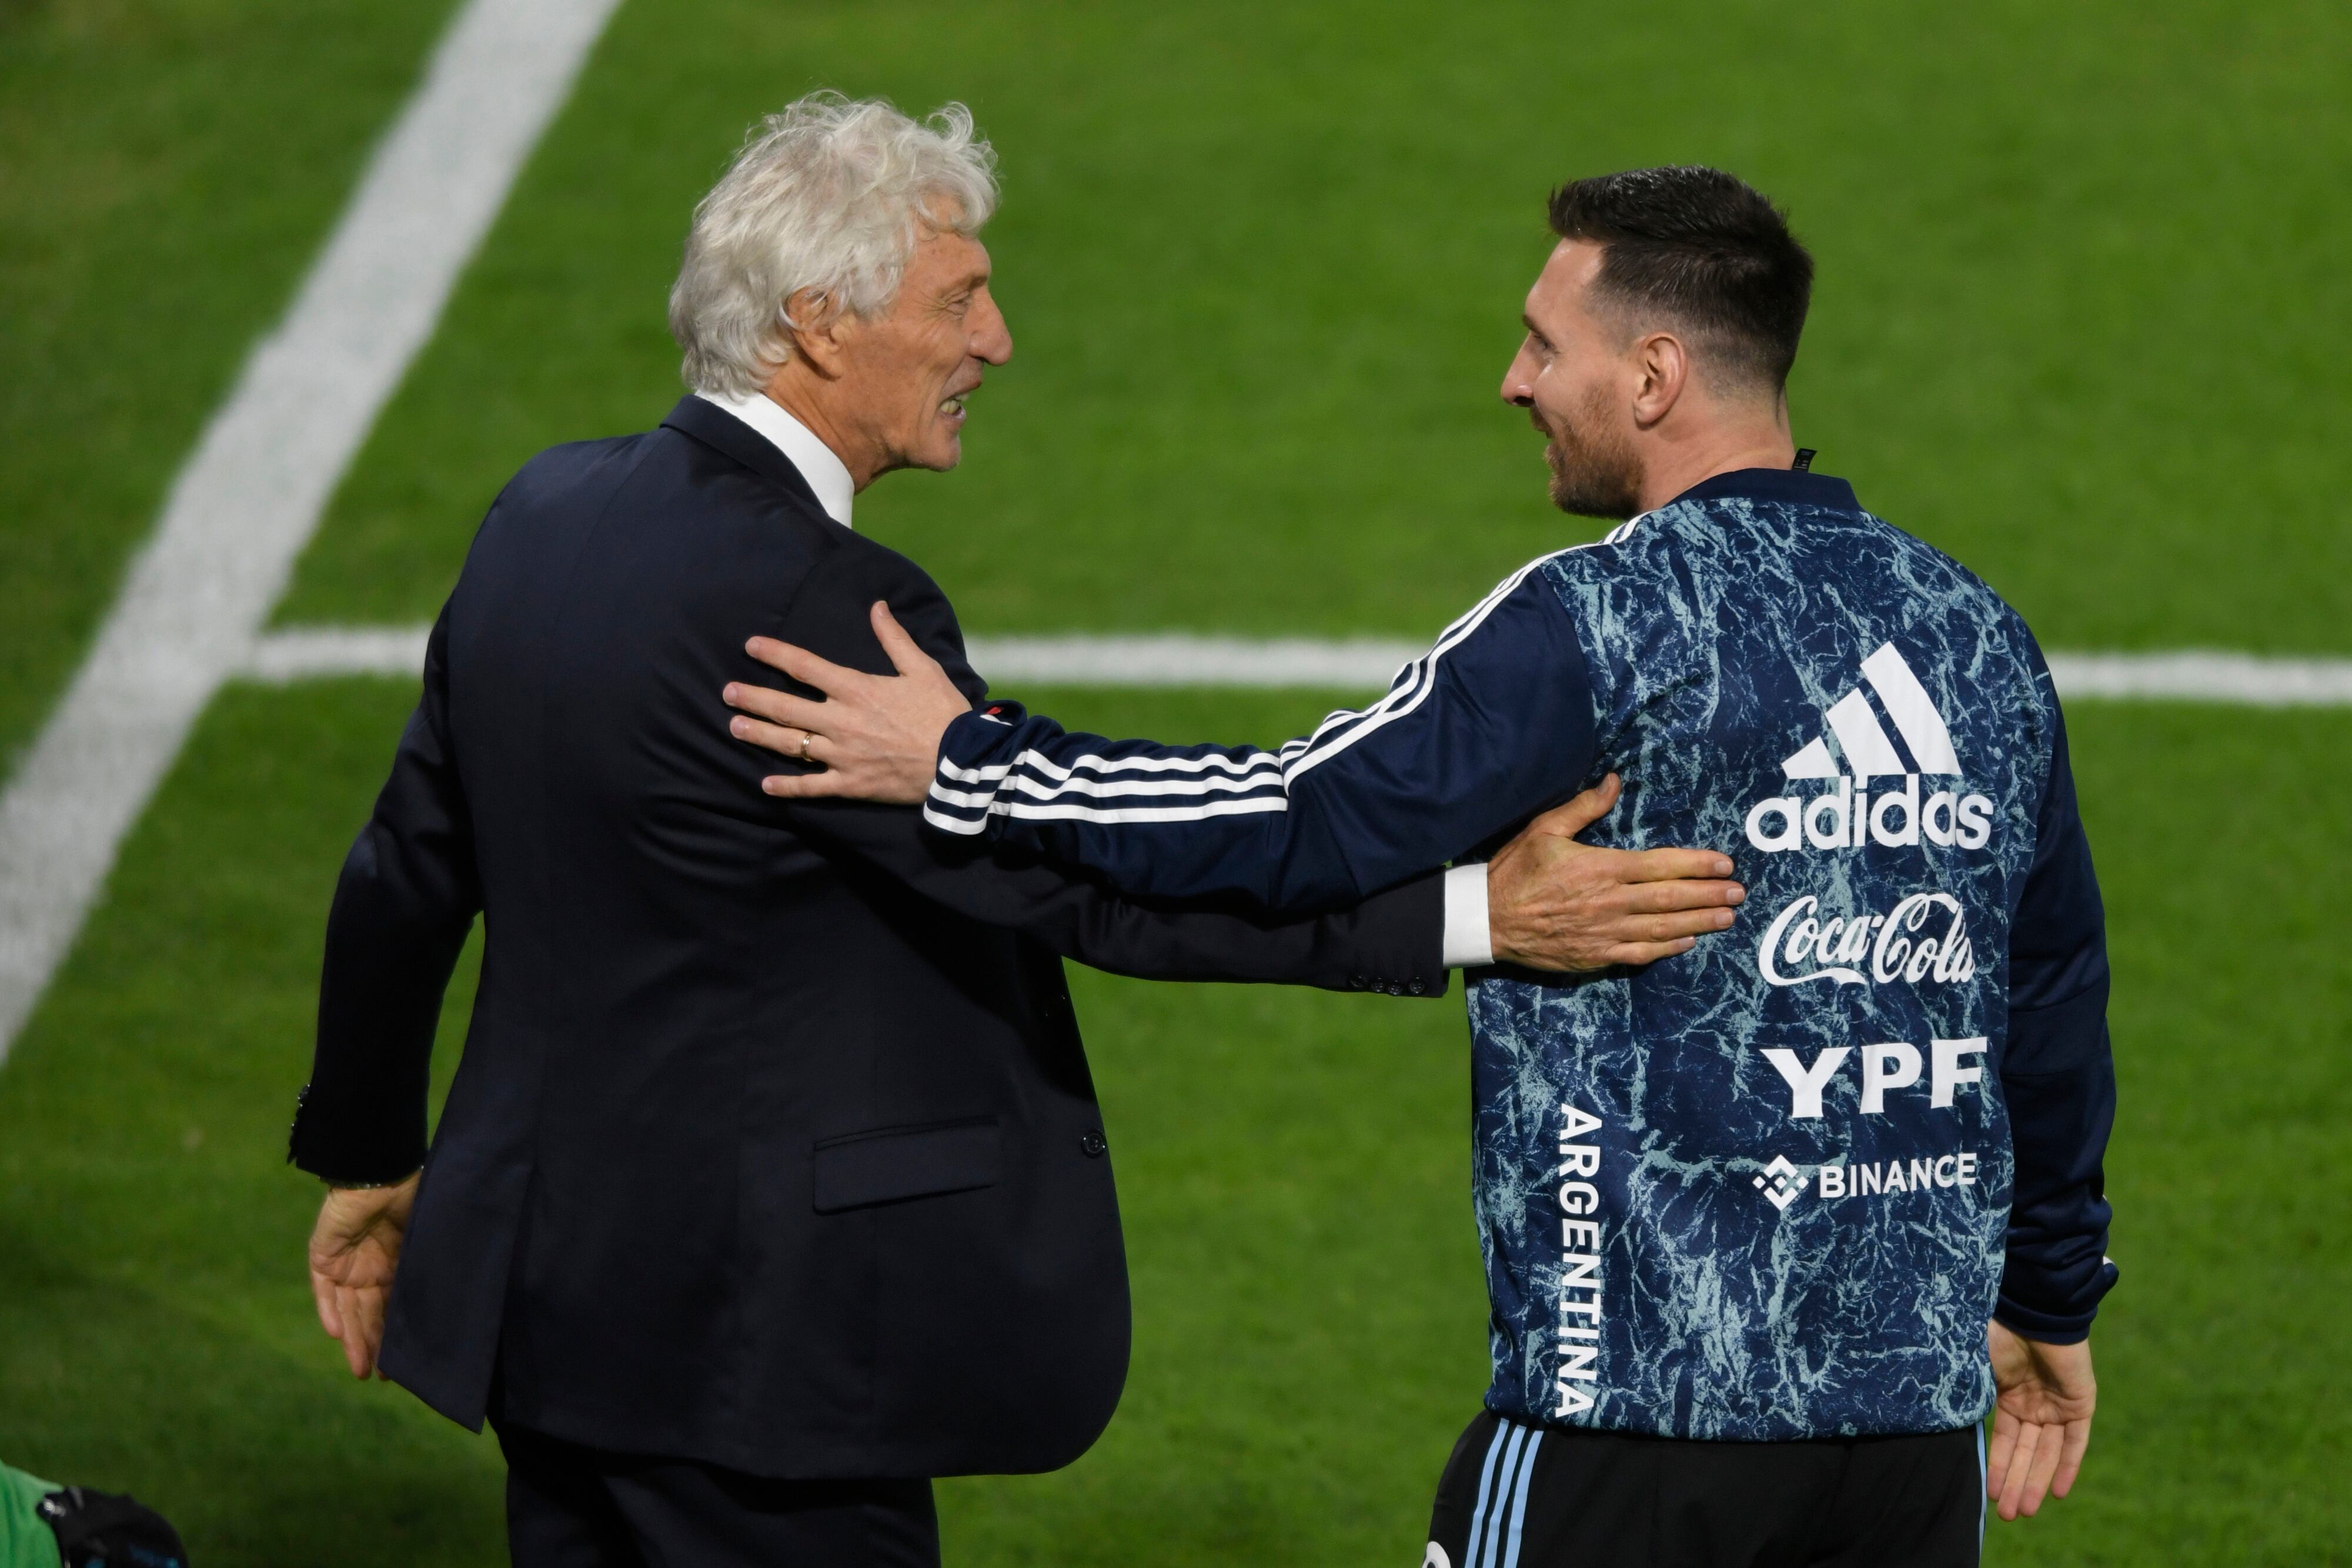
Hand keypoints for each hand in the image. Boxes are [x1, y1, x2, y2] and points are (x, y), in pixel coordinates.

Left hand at [308, 1172, 418, 1379]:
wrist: (381, 1172)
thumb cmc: (412, 1201)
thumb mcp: (424, 1241)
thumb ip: (425, 1269)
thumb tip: (447, 1305)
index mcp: (396, 1264)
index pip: (393, 1307)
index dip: (396, 1334)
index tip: (401, 1364)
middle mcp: (370, 1269)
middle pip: (369, 1314)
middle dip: (374, 1345)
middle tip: (380, 1376)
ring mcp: (346, 1263)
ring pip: (347, 1309)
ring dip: (352, 1339)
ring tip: (361, 1369)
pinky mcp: (323, 1256)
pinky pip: (324, 1290)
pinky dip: (329, 1311)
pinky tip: (336, 1335)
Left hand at [724, 602, 970, 803]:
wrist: (959, 764)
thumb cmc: (943, 712)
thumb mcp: (922, 668)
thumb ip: (894, 638)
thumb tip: (877, 606)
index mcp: (856, 690)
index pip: (805, 667)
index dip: (775, 653)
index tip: (751, 646)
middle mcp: (842, 721)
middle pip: (787, 707)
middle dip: (754, 698)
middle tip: (727, 693)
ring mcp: (843, 755)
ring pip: (792, 744)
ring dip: (760, 735)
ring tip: (735, 727)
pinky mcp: (851, 784)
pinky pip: (811, 788)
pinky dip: (787, 788)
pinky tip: (765, 785)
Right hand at [1485, 775, 1744, 969]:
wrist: (1486, 919)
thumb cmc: (1514, 871)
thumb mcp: (1544, 829)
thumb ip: (1583, 807)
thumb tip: (1614, 781)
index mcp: (1601, 868)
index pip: (1661, 865)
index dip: (1697, 865)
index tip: (1724, 864)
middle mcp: (1609, 902)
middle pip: (1671, 899)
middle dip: (1709, 895)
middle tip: (1739, 893)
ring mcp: (1604, 933)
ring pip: (1662, 929)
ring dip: (1699, 923)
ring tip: (1727, 918)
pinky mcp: (1595, 955)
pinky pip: (1640, 954)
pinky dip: (1667, 948)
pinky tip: (1688, 942)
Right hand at [1986, 1321, 2094, 1520]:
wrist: (2034, 1308)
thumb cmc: (1998, 1331)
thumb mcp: (1974, 1365)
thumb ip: (1966, 1390)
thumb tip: (1941, 1417)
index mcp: (2007, 1394)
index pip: (2005, 1441)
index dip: (1998, 1467)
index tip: (1989, 1495)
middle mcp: (2033, 1404)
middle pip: (2026, 1453)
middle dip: (2015, 1483)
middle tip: (2006, 1515)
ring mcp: (2057, 1404)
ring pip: (2048, 1453)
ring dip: (2036, 1481)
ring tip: (2022, 1510)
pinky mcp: (2080, 1403)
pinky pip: (2076, 1442)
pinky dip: (2068, 1466)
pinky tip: (2057, 1493)